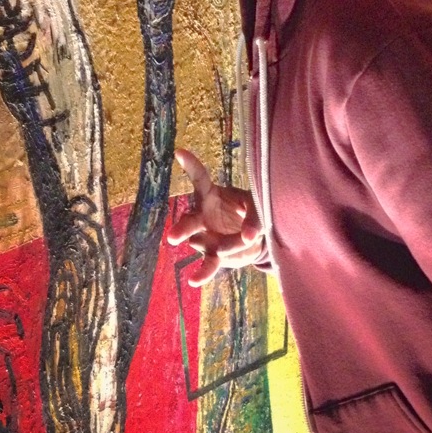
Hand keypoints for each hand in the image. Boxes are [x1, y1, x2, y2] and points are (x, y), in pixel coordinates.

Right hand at [167, 148, 263, 285]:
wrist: (255, 236)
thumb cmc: (253, 211)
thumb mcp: (257, 206)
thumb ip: (254, 218)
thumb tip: (248, 236)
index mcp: (212, 195)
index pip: (199, 178)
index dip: (190, 165)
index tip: (179, 152)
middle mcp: (203, 215)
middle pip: (190, 218)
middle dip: (183, 226)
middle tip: (174, 236)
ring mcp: (206, 236)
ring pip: (200, 241)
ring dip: (207, 242)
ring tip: (198, 244)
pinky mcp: (214, 254)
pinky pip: (207, 264)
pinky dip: (202, 273)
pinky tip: (193, 280)